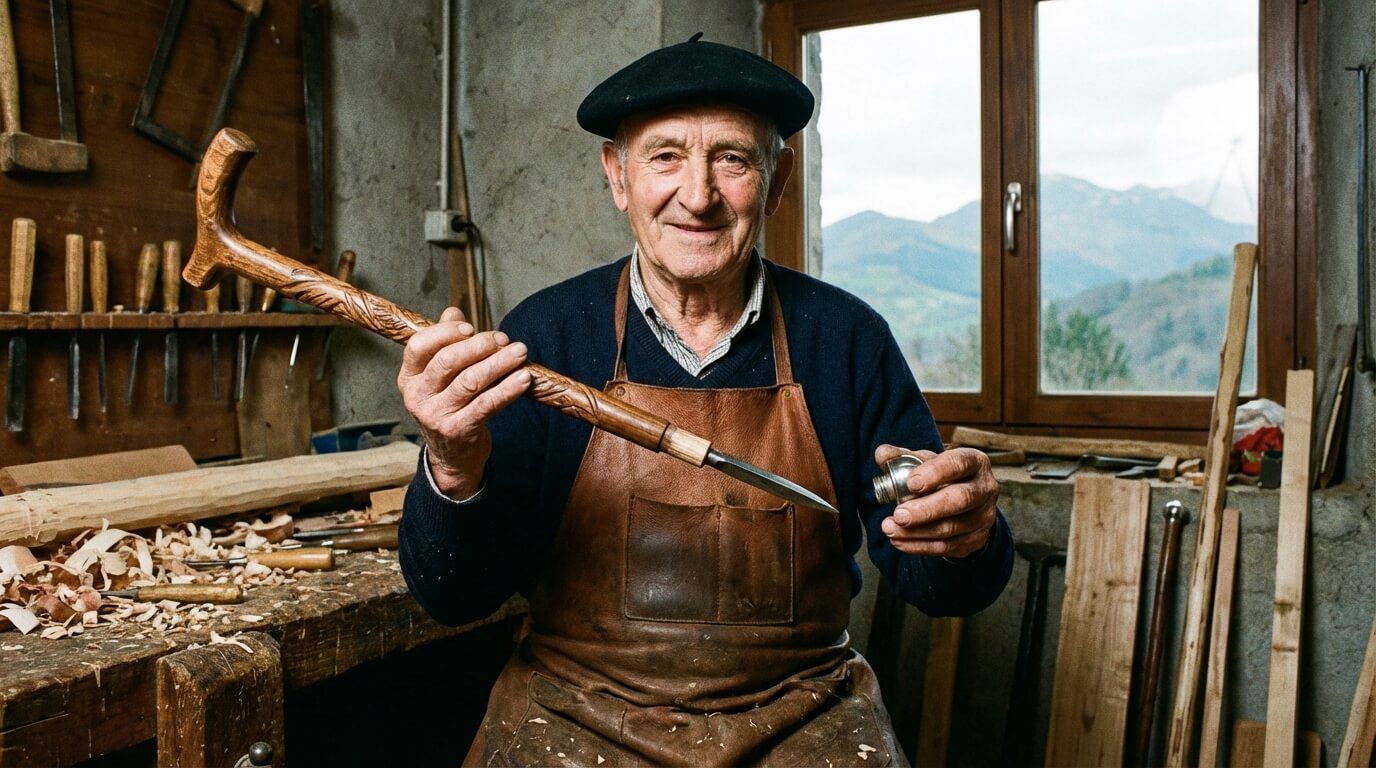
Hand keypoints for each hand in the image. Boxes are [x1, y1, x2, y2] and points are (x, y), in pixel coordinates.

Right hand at [397, 308, 530, 497]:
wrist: (452, 456)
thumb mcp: (439, 378)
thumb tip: (453, 312)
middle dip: (480, 346)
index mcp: (409, 378)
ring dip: (499, 363)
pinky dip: (508, 389)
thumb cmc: (449, 406)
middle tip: (503, 339)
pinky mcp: (459, 431)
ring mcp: (436, 416)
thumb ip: (444, 344)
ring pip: (471, 381)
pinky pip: (488, 404)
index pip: (419, 346)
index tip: (470, 327)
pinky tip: (523, 378)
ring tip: (520, 352)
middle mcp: (417, 397)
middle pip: (448, 361)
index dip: (445, 332)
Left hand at [875, 444, 998, 557]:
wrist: (965, 504)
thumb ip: (902, 458)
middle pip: (960, 499)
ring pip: (952, 527)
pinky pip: (948, 546)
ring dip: (917, 531)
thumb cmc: (941, 477)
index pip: (958, 464)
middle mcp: (985, 488)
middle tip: (899, 514)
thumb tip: (882, 454)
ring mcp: (984, 516)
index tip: (911, 484)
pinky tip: (899, 541)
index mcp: (974, 462)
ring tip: (890, 529)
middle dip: (927, 509)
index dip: (935, 473)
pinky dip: (920, 546)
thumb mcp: (925, 462)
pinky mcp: (976, 539)